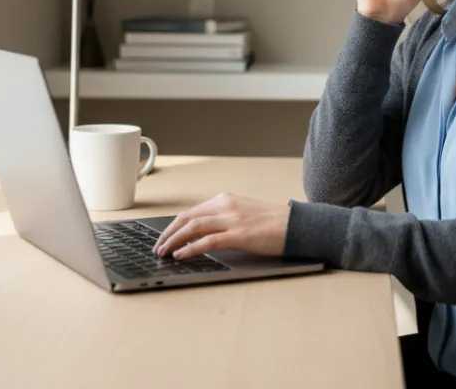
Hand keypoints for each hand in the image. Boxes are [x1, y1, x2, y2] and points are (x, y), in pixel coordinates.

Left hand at [153, 193, 289, 259]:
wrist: (298, 225)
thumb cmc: (274, 223)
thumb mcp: (244, 213)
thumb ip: (225, 218)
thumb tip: (203, 233)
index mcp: (226, 199)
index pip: (191, 212)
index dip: (174, 226)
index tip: (164, 238)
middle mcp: (226, 206)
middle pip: (187, 218)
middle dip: (168, 233)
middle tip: (158, 247)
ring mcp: (233, 219)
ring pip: (193, 227)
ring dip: (174, 240)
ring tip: (163, 252)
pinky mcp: (240, 235)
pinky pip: (208, 241)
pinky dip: (191, 248)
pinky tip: (181, 255)